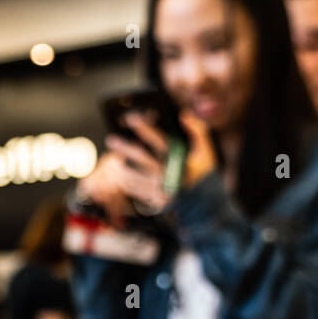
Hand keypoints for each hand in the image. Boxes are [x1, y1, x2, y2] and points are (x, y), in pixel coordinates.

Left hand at [76, 109, 216, 223]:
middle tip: (111, 140)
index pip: (158, 140)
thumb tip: (183, 115)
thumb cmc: (203, 173)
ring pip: (134, 176)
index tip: (130, 119)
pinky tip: (121, 174)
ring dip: (121, 166)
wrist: (204, 203)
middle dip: (125, 147)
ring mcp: (161, 188)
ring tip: (113, 159)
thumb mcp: (206, 150)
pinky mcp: (156, 201)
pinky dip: (127, 181)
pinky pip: (136, 190)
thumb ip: (198, 129)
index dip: (144, 129)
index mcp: (179, 160)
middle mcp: (168, 174)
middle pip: (141, 158)